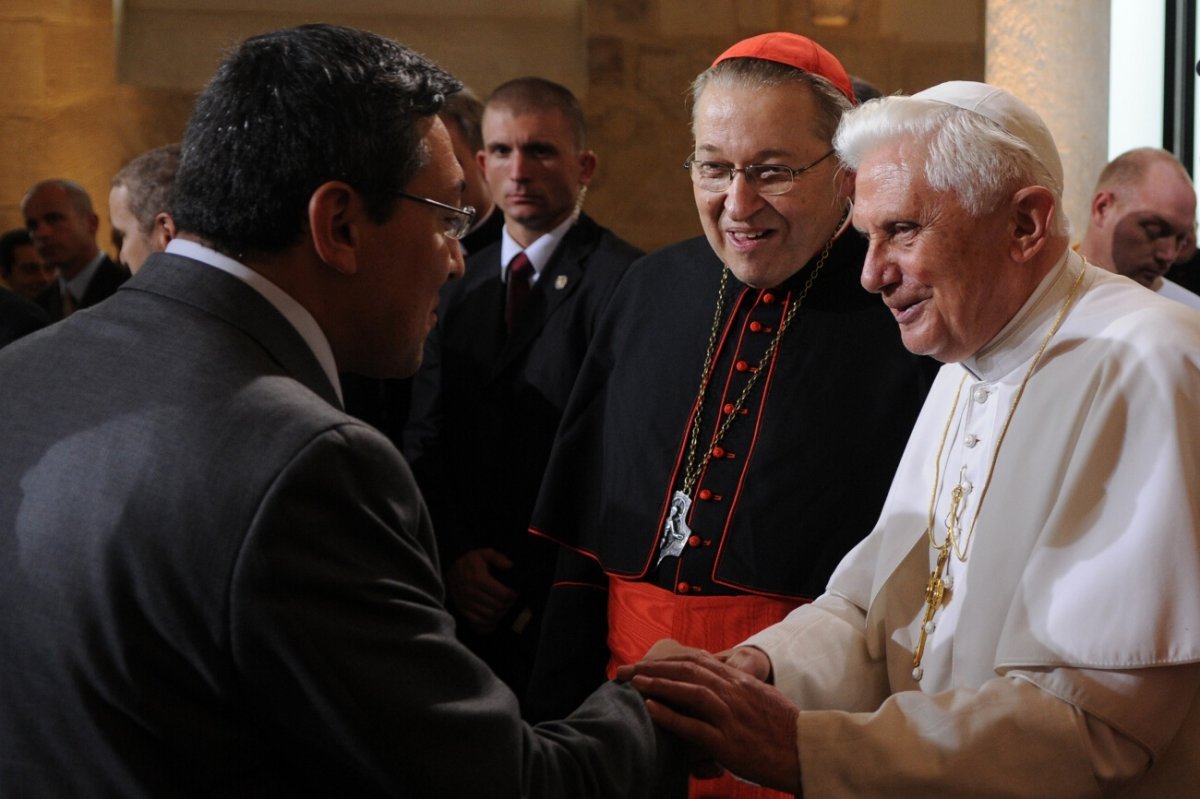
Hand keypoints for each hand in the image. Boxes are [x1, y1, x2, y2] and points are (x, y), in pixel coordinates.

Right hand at [445, 548, 516, 630]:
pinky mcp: (463, 609)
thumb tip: (511, 566)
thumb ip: (499, 559)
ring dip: (500, 613)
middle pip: (498, 606)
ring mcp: (466, 603)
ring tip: (504, 606)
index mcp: (479, 579)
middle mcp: (472, 593)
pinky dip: (489, 621)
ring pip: (490, 615)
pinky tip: (494, 615)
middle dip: (508, 604)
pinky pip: (479, 621)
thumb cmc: (471, 561)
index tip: (515, 592)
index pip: (503, 594)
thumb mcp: (485, 553)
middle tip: (511, 600)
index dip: (513, 595)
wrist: (451, 568)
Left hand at [623, 651, 801, 791]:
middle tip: (625, 670)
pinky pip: (695, 726)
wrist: (806, 751)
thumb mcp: (761, 697)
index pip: (696, 661)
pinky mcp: (728, 742)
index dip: (667, 659)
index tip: (645, 661)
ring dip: (658, 684)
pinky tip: (652, 709)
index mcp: (739, 681)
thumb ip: (738, 686)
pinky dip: (671, 716)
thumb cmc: (784, 727)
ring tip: (633, 682)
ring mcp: (730, 716)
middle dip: (653, 668)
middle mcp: (733, 692)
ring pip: (689, 691)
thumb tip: (719, 679)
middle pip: (687, 670)